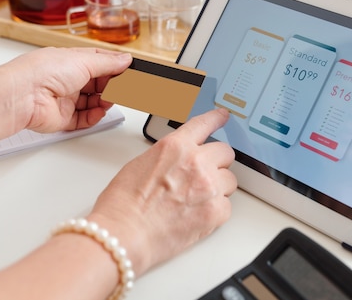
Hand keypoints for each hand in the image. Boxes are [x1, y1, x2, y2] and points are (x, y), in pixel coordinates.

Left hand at [0, 47, 132, 132]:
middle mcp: (66, 79)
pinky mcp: (61, 118)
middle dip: (111, 86)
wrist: (22, 97)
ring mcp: (64, 100)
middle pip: (97, 84)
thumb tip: (125, 59)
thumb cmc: (42, 72)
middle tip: (125, 88)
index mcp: (70, 61)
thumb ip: (108, 62)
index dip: (114, 67)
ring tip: (110, 100)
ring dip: (104, 102)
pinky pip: (83, 119)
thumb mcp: (83, 60)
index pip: (98, 62)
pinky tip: (99, 112)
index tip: (129, 71)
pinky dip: (94, 117)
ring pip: (92, 102)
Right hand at [88, 108, 236, 275]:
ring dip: (216, 188)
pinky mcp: (216, 211)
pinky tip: (194, 216)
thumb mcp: (141, 164)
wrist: (124, 234)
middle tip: (202, 177)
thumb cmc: (123, 204)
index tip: (223, 116)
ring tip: (193, 202)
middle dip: (216, 163)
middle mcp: (196, 162)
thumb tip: (178, 163)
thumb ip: (168, 157)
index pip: (204, 124)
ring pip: (229, 181)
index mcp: (176, 146)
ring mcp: (209, 186)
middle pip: (225, 153)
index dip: (216, 118)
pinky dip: (215, 211)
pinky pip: (226, 206)